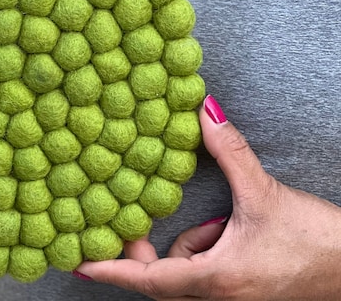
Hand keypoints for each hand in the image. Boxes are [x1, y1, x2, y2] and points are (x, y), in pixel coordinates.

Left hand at [76, 95, 340, 299]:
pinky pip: (202, 272)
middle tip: (126, 214)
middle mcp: (218, 296)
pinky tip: (222, 226)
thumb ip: (230, 150)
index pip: (149, 279)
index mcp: (217, 280)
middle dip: (140, 249)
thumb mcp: (265, 193)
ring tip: (203, 219)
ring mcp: (230, 297)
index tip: (77, 262)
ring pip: (181, 273)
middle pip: (160, 277)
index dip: (110, 270)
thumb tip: (205, 109)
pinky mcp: (240, 290)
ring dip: (180, 245)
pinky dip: (200, 248)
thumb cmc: (315, 243)